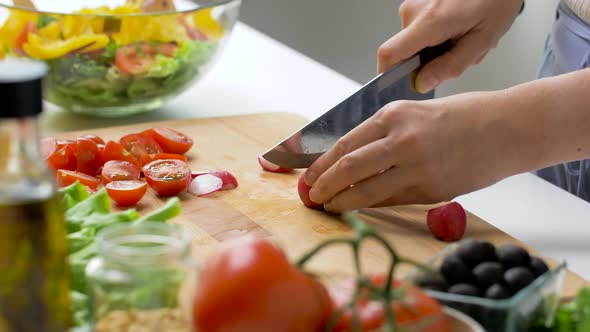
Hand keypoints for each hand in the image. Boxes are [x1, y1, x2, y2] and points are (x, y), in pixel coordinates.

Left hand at [303, 92, 516, 212]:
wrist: (507, 129)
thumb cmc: (462, 116)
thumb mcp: (416, 113)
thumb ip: (384, 135)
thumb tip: (350, 161)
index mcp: (393, 116)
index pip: (345, 144)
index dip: (321, 165)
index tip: (309, 176)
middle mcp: (401, 140)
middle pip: (348, 169)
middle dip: (324, 186)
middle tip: (312, 196)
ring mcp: (416, 168)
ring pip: (365, 191)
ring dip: (341, 202)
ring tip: (328, 207)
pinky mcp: (431, 191)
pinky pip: (390, 201)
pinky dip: (370, 206)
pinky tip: (358, 209)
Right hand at [378, 0, 522, 92]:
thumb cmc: (496, 1)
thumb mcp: (482, 41)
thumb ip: (450, 66)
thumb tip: (421, 84)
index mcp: (431, 21)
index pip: (390, 53)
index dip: (387, 75)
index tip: (397, 86)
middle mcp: (414, 10)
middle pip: (404, 52)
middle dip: (427, 62)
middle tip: (458, 54)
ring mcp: (413, 4)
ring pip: (412, 42)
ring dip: (435, 49)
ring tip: (462, 38)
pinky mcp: (416, 2)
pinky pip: (417, 30)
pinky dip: (436, 36)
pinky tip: (457, 28)